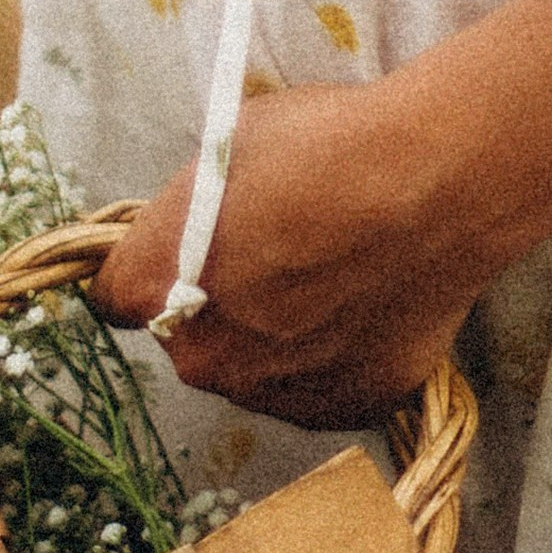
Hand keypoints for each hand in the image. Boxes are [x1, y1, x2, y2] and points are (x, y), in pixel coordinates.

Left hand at [87, 74, 487, 430]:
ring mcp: (278, 395)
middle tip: (280, 256)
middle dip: (223, 306)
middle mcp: (205, 361)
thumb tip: (203, 234)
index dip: (152, 267)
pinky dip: (341, 355)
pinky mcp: (350, 406)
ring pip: (261, 370)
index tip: (183, 251)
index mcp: (153, 289)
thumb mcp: (223, 156)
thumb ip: (193, 217)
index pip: (120, 294)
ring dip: (282, 338)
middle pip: (195, 340)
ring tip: (338, 278)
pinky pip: (327, 385)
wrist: (431, 182)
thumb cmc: (320, 146)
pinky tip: (371, 304)